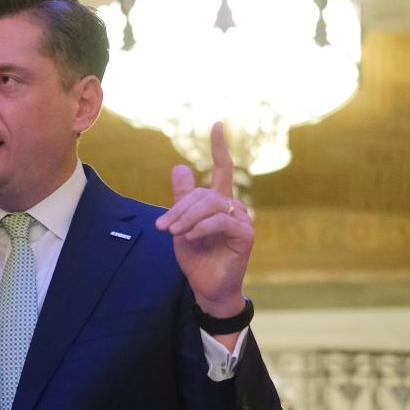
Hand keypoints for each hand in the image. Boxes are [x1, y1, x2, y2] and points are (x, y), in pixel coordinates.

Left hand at [154, 122, 252, 315]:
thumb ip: (182, 199)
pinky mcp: (245, 235)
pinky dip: (202, 228)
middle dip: (180, 207)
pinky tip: (191, 237)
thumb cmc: (196, 257)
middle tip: (163, 226)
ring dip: (188, 218)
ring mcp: (242, 220)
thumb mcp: (182, 225)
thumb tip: (179, 166)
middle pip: (205, 193)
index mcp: (219, 202)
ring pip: (211, 205)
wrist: (206, 287)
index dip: (219, 147)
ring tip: (174, 233)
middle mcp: (234, 206)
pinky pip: (221, 221)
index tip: (217, 123)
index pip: (222, 168)